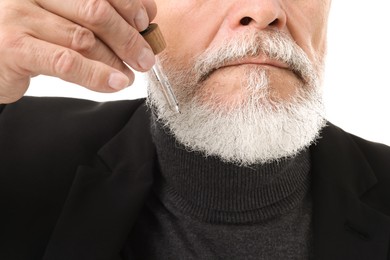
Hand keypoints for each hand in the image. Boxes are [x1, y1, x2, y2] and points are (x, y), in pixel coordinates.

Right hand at [0, 0, 156, 102]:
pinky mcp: (15, 47)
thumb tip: (147, 13)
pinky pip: (66, 62)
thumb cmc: (31, 35)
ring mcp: (20, 16)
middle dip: (127, 37)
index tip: (146, 23)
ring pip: (84, 38)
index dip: (128, 4)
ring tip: (129, 75)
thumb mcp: (65, 18)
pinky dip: (96, 75)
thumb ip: (99, 14)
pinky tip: (115, 83)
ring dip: (115, 61)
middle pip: (95, 10)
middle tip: (145, 58)